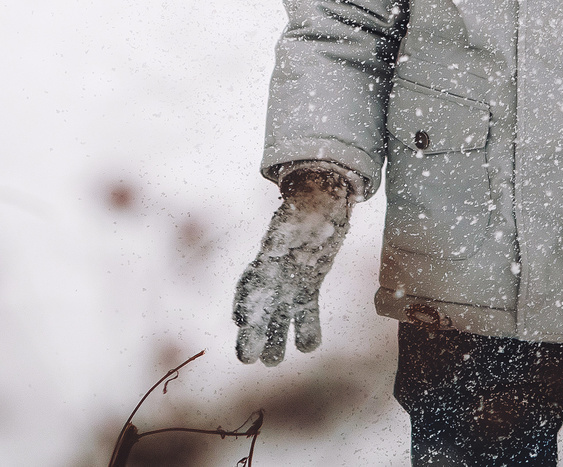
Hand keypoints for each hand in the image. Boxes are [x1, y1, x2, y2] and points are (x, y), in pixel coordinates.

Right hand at [232, 163, 358, 365]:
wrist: (322, 200)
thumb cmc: (314, 199)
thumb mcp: (310, 203)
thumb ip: (310, 211)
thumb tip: (319, 210)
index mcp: (271, 252)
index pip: (253, 281)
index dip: (245, 302)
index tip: (240, 320)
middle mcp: (275, 270)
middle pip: (260, 305)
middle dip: (252, 331)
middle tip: (247, 359)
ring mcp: (289, 279)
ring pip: (278, 315)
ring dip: (274, 339)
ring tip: (271, 363)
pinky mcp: (306, 286)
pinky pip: (303, 311)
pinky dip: (305, 328)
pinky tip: (308, 346)